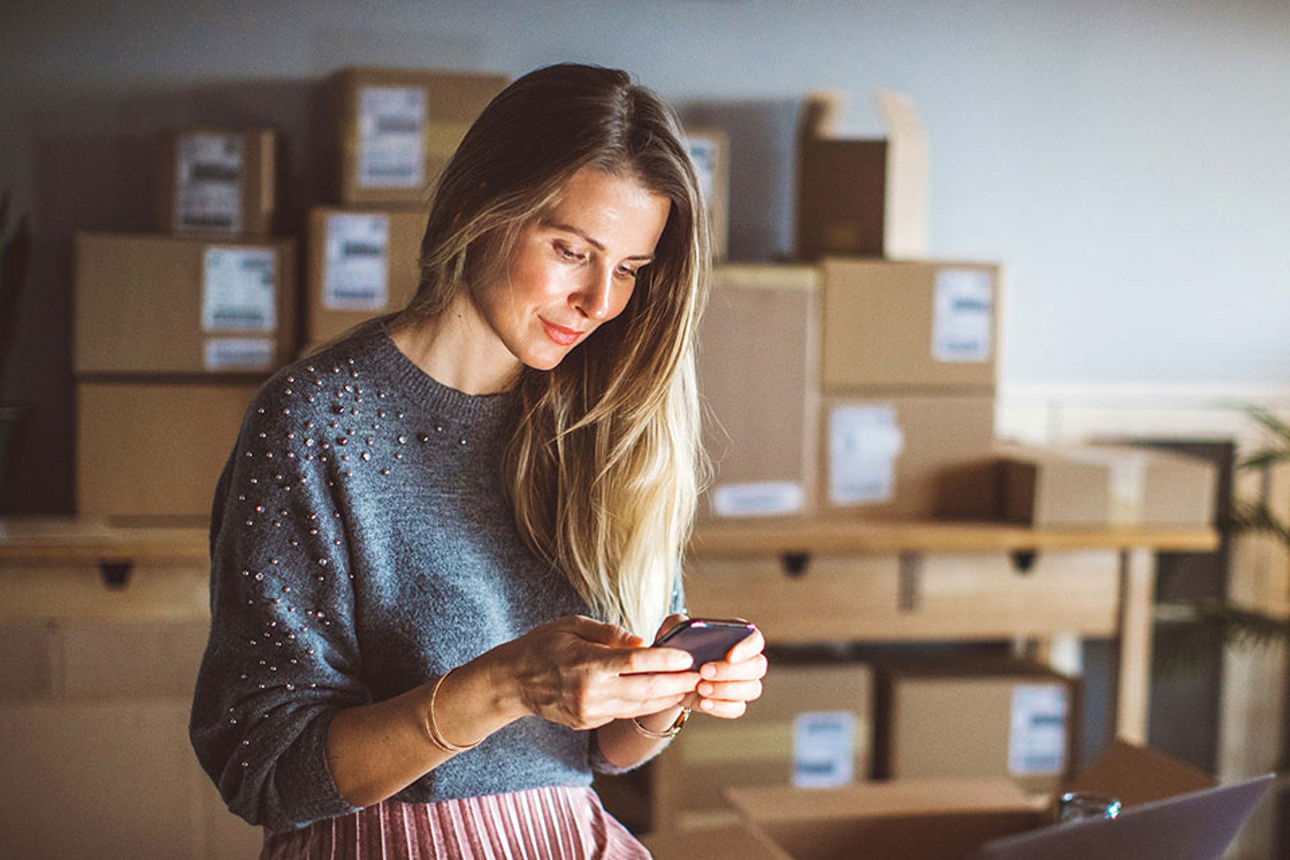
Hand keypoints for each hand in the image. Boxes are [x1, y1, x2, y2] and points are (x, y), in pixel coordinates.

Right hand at [500, 615, 699, 730]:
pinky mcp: (588, 723)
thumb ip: (609, 634)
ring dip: (666, 697)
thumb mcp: (572, 625)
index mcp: (588, 665)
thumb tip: (642, 642)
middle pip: (645, 690)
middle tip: (701, 676)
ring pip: (638, 707)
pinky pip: (623, 713)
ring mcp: (590, 712)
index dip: (665, 661)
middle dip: (677, 684)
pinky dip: (644, 704)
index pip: (636, 663)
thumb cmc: (542, 645)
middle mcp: (591, 693)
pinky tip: (661, 694)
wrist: (512, 683)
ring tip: (689, 687)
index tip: (687, 657)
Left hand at [664, 616, 764, 719]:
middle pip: (757, 666)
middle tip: (704, 672)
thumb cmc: (677, 647)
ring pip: (752, 689)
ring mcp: (744, 684)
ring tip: (701, 688)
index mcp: (738, 638)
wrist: (671, 675)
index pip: (755, 640)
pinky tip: (704, 702)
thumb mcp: (673, 631)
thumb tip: (687, 626)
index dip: (747, 648)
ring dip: (726, 690)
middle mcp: (747, 661)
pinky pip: (738, 708)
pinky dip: (721, 707)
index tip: (730, 656)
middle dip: (731, 671)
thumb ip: (678, 623)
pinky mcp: (734, 703)